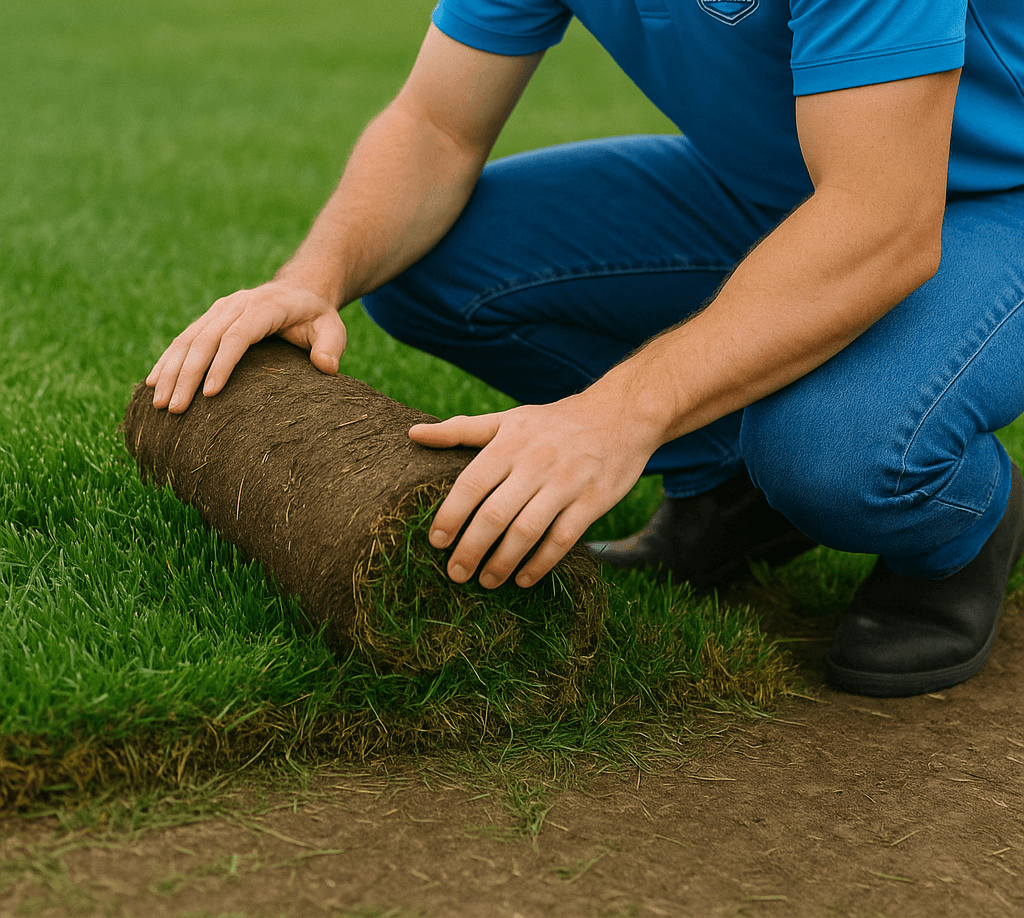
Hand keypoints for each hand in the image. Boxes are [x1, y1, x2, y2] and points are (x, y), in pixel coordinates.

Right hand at [147, 280, 346, 412]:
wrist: (299, 291)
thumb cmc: (316, 317)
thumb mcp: (332, 328)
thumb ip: (331, 346)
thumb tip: (326, 367)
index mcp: (263, 307)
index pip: (237, 336)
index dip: (222, 364)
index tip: (210, 394)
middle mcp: (234, 306)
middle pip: (204, 340)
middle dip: (186, 376)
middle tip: (174, 409)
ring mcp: (217, 311)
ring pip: (186, 340)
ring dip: (169, 371)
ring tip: (158, 404)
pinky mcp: (208, 319)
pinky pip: (182, 340)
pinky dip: (166, 362)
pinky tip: (152, 385)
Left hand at [408, 392, 658, 588]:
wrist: (621, 415)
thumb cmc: (555, 423)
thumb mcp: (509, 420)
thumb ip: (461, 430)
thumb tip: (412, 435)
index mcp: (510, 444)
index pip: (471, 484)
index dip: (450, 516)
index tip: (435, 542)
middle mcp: (535, 464)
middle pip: (495, 514)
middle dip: (470, 548)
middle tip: (454, 573)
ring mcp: (565, 484)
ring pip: (526, 531)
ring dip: (502, 562)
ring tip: (485, 581)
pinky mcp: (592, 502)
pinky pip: (562, 540)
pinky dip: (540, 563)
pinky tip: (523, 579)